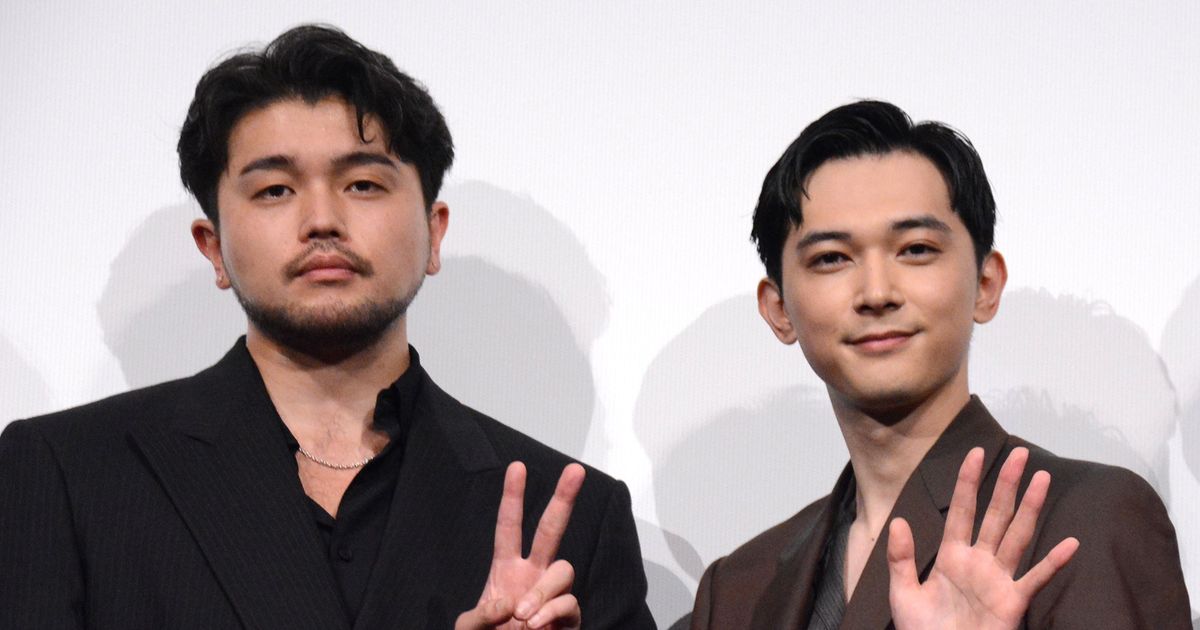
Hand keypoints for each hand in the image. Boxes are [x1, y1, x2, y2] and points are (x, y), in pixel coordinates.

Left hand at [456, 462, 585, 629]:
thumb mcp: (468, 629)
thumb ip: (480, 616)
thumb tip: (510, 602)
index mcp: (506, 570)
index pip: (510, 526)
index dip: (513, 497)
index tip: (517, 467)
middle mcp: (533, 575)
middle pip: (552, 529)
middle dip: (564, 498)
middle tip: (575, 469)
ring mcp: (552, 595)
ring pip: (563, 570)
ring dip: (543, 590)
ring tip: (522, 615)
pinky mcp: (568, 617)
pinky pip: (569, 602)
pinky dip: (551, 611)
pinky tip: (534, 624)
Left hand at [887, 446, 1079, 629]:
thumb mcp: (903, 593)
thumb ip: (901, 558)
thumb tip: (898, 520)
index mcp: (951, 556)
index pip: (961, 510)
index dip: (968, 482)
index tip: (976, 453)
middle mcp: (978, 561)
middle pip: (996, 515)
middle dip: (1006, 484)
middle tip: (1021, 453)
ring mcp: (998, 580)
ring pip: (1017, 536)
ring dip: (1030, 508)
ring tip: (1042, 479)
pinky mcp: (1012, 603)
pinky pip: (1034, 579)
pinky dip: (1052, 563)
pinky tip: (1069, 544)